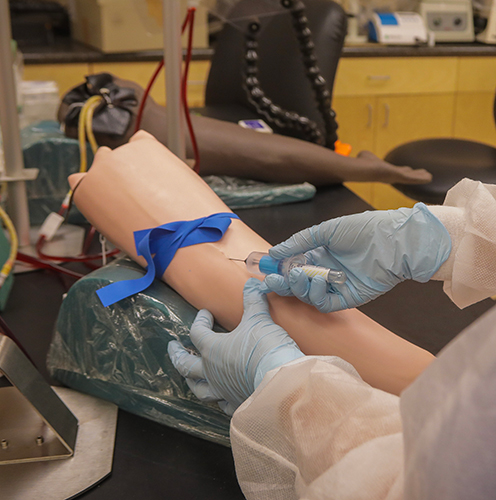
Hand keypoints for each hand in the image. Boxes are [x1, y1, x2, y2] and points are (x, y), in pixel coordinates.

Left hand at [168, 278, 303, 414]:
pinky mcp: (237, 404)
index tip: (205, 314)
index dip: (200, 320)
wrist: (281, 381)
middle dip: (177, 354)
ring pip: (199, 389)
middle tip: (172, 347)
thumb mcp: (259, 319)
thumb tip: (252, 283)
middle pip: (185, 365)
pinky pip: (223, 405)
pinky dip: (220, 400)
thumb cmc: (265, 348)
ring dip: (192, 382)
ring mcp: (222, 391)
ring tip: (189, 378)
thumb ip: (253, 300)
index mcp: (213, 349)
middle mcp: (212, 372)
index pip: (197, 332)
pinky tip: (222, 399)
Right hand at [263, 203, 450, 312]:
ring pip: (308, 295)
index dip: (279, 269)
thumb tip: (274, 253)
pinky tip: (316, 282)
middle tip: (272, 280)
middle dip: (284, 282)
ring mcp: (336, 286)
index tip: (265, 269)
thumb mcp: (326, 230)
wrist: (393, 240)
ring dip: (299, 287)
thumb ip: (299, 242)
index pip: (293, 265)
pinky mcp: (348, 298)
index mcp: (320, 254)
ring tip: (300, 275)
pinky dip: (315, 296)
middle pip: (298, 283)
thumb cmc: (363, 229)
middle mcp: (326, 271)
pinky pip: (325, 303)